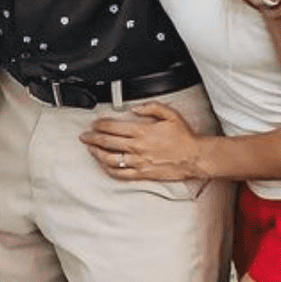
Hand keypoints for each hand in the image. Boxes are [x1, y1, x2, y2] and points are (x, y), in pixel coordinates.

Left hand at [80, 102, 203, 182]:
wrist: (196, 157)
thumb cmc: (184, 137)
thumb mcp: (170, 114)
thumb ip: (151, 107)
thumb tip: (135, 107)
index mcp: (142, 132)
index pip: (112, 127)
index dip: (99, 124)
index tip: (94, 123)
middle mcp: (138, 147)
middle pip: (107, 142)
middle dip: (92, 138)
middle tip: (84, 135)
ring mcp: (139, 162)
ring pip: (110, 159)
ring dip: (97, 153)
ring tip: (90, 149)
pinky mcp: (143, 174)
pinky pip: (121, 174)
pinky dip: (109, 169)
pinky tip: (104, 164)